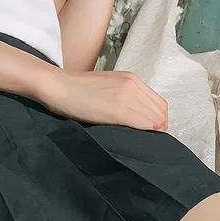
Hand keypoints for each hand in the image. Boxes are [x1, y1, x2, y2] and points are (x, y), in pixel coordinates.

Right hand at [39, 66, 167, 131]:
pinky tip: (136, 139)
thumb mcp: (106, 86)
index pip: (158, 102)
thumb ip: (124, 96)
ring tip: (142, 141)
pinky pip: (145, 124)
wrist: (58, 86)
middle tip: (148, 140)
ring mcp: (127, 96)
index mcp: (131, 79)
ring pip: (156, 119)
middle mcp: (133, 85)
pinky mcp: (119, 110)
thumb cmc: (75, 90)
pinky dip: (146, 134)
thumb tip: (135, 116)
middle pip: (161, 111)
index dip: (158, 119)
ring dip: (153, 132)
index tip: (150, 131)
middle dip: (159, 128)